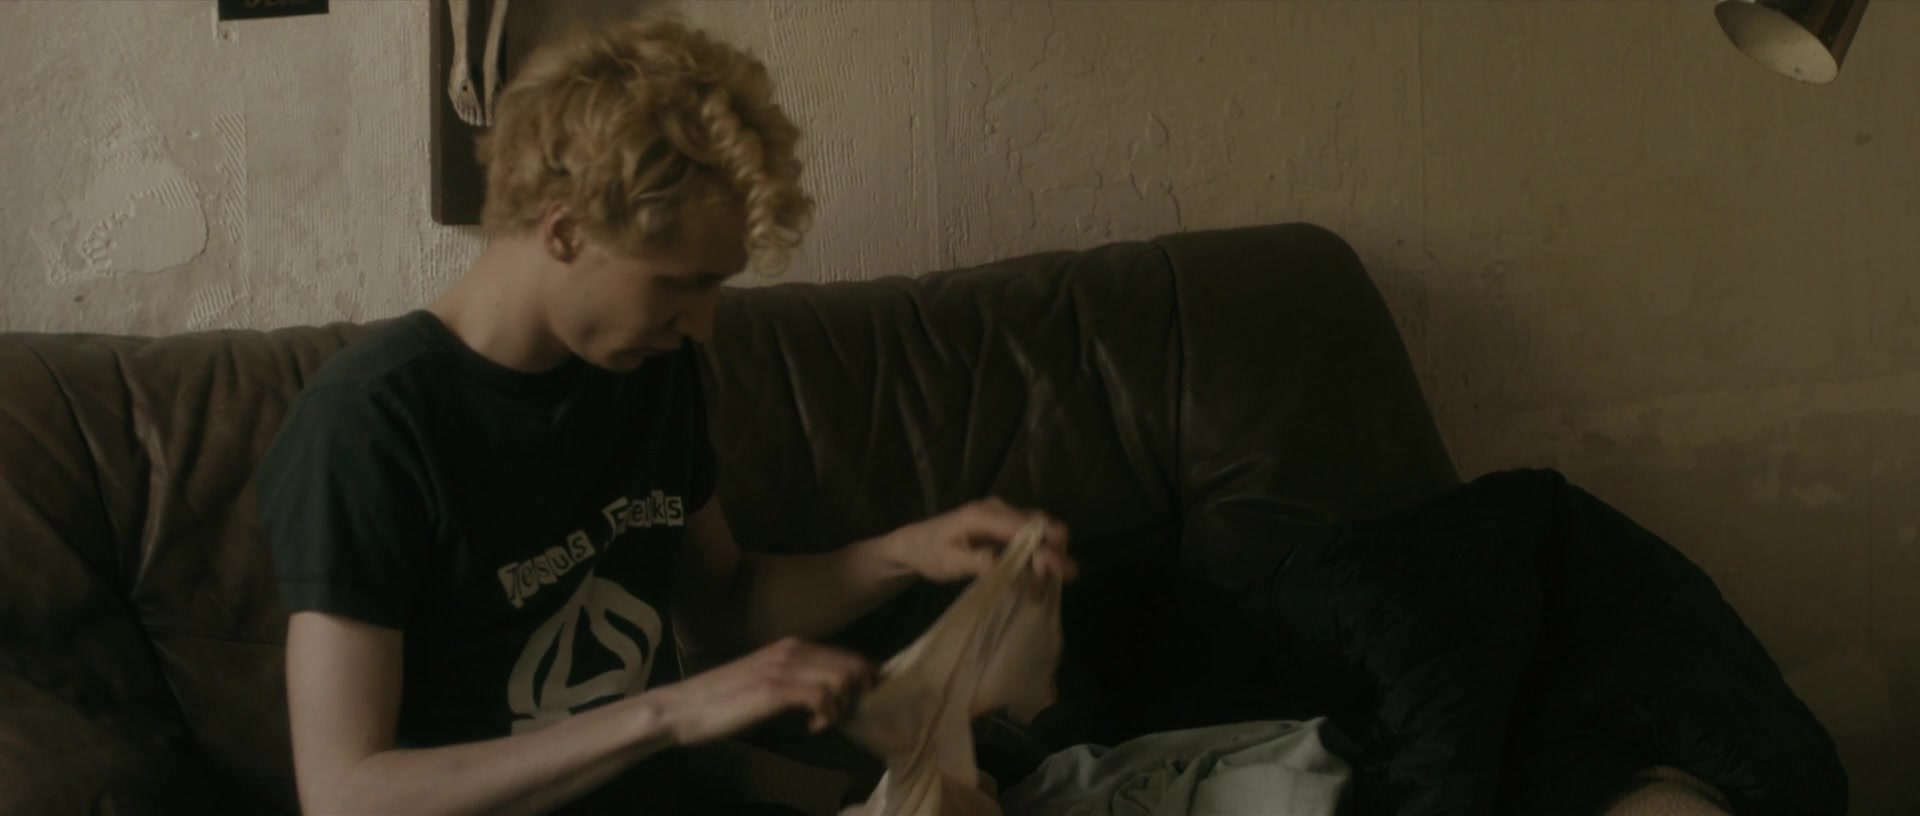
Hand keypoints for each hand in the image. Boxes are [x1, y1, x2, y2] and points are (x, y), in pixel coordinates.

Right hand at [644, 637, 874, 744]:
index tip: (862, 703)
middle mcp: (792, 650)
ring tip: (824, 722)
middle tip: (845, 717)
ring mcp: (782, 668)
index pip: (847, 655)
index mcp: (792, 646)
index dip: (865, 678)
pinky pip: (821, 698)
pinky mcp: (773, 690)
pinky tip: (811, 727)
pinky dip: (825, 716)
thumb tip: (829, 694)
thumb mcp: (767, 681)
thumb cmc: (723, 699)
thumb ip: (796, 680)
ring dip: (842, 707)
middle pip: (852, 664)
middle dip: (860, 694)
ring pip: (841, 679)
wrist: (684, 707)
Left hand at [882, 498, 1076, 583]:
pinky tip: (1035, 579)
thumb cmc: (929, 552)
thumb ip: (973, 562)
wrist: (914, 543)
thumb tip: (997, 563)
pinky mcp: (1003, 525)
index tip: (1061, 565)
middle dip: (1053, 550)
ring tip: (1045, 585)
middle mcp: (997, 509)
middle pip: (1037, 524)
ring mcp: (1002, 515)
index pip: (1022, 527)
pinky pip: (1028, 536)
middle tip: (1065, 577)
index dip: (1044, 545)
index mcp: (983, 516)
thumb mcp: (947, 562)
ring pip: (1037, 530)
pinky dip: (1037, 555)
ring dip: (1046, 555)